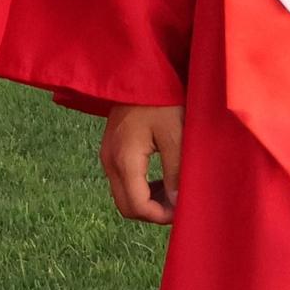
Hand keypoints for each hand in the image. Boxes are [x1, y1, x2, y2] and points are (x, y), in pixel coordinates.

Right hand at [100, 104, 183, 225]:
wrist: (139, 72)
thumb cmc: (160, 101)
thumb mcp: (175, 135)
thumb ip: (175, 172)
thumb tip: (177, 203)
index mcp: (125, 159)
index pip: (137, 207)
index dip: (160, 216)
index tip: (182, 209)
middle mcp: (110, 161)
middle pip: (126, 207)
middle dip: (153, 213)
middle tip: (178, 205)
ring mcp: (107, 155)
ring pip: (123, 196)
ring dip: (146, 201)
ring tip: (172, 192)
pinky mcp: (111, 150)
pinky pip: (122, 181)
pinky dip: (140, 188)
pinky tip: (160, 180)